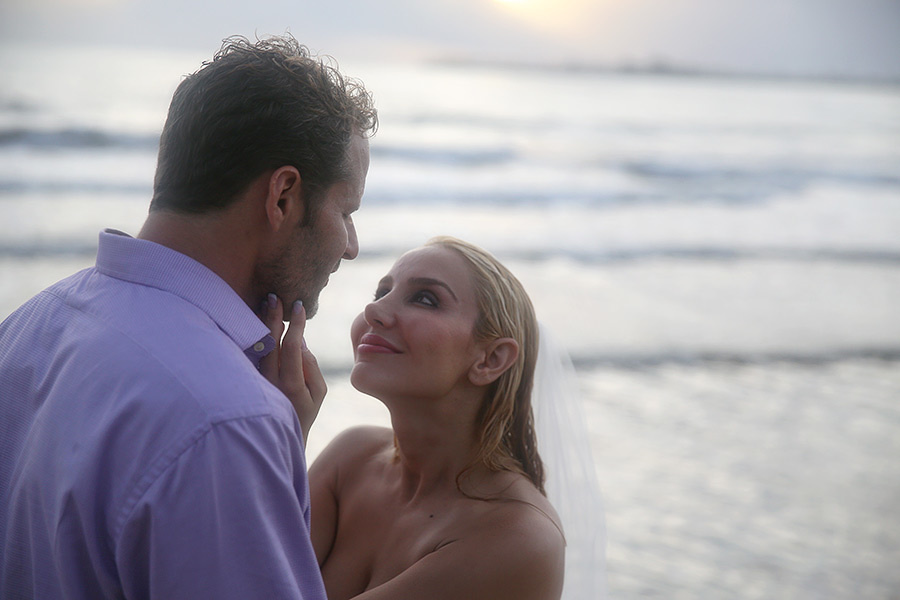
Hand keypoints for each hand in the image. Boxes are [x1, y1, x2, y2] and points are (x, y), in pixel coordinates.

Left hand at [259, 294, 326, 445]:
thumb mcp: (318, 393)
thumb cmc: (304, 414)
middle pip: (269, 343)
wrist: (277, 438)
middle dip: (273, 317)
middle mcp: (269, 382)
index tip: (299, 306)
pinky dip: (254, 335)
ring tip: (265, 303)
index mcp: (290, 385)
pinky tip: (255, 320)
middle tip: (274, 296)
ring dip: (261, 323)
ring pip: (257, 347)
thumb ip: (311, 366)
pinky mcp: (246, 383)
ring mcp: (255, 383)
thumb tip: (300, 340)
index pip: (291, 347)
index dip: (296, 325)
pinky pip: (251, 354)